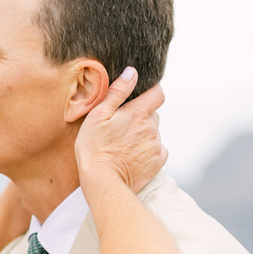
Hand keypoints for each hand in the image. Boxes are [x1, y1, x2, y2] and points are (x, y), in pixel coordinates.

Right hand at [75, 67, 168, 193]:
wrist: (102, 181)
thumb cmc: (94, 147)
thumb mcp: (98, 115)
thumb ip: (118, 91)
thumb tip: (132, 72)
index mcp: (139, 113)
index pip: (158, 93)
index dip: (151, 92)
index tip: (141, 97)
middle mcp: (152, 128)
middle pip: (154, 115)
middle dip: (143, 117)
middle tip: (123, 127)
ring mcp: (156, 146)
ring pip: (155, 133)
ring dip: (144, 134)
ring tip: (125, 144)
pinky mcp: (157, 162)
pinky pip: (158, 150)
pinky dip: (149, 150)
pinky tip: (133, 155)